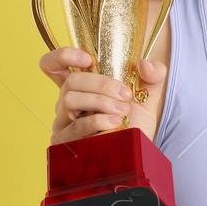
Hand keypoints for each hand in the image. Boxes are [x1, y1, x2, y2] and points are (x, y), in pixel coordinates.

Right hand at [39, 46, 167, 144]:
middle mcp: (66, 102)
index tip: (88, 59)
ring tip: (123, 110)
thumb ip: (153, 74)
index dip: (63, 56)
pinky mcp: (65, 142)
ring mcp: (63, 123)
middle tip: (125, 93)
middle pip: (71, 81)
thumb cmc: (135, 120)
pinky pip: (77, 125)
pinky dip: (98, 121)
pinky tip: (115, 124)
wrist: (138, 149)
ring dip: (100, 102)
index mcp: (79, 86)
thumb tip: (145, 65)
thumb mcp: (147, 94)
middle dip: (100, 83)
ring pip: (70, 100)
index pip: (53, 65)